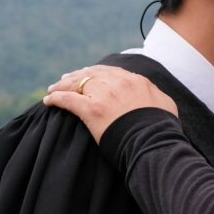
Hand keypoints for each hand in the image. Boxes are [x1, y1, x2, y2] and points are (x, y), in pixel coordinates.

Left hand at [44, 65, 178, 143]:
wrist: (155, 142)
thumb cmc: (163, 129)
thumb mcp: (166, 105)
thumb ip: (155, 95)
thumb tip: (153, 96)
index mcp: (135, 80)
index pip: (111, 72)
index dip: (97, 73)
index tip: (89, 75)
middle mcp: (118, 82)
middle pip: (91, 74)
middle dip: (77, 75)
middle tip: (66, 79)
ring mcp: (104, 94)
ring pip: (77, 83)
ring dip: (63, 85)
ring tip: (52, 89)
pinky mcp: (92, 109)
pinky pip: (68, 99)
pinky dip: (56, 99)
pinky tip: (48, 101)